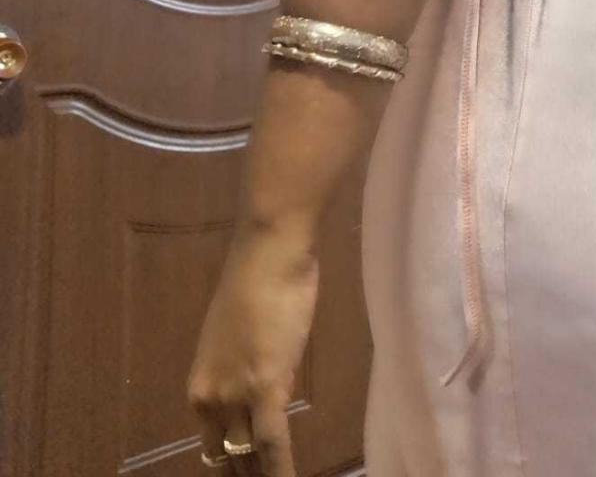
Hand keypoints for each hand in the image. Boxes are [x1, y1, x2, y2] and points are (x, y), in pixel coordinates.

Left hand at [188, 225, 318, 476]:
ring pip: (250, 456)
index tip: (248, 476)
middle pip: (228, 459)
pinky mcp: (264, 389)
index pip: (214, 449)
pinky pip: (273, 444)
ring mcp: (234, 396)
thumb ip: (243, 374)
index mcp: (199, 388)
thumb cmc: (258, 283)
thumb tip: (265, 394)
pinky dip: (281, 471)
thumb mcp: (238, 342)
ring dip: (264, 475)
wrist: (269, 254)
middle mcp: (209, 399)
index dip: (235, 470)